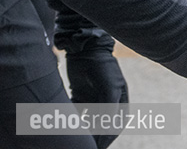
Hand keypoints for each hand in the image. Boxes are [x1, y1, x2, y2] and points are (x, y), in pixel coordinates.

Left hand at [66, 32, 128, 148]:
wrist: (86, 49)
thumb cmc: (103, 67)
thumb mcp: (110, 87)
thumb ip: (109, 108)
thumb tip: (107, 130)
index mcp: (120, 101)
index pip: (115, 127)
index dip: (106, 139)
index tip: (96, 147)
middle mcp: (107, 103)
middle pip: (100, 126)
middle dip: (93, 137)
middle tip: (84, 145)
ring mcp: (93, 100)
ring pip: (87, 121)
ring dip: (81, 130)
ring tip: (74, 139)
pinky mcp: (79, 96)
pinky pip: (75, 113)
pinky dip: (71, 120)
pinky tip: (64, 125)